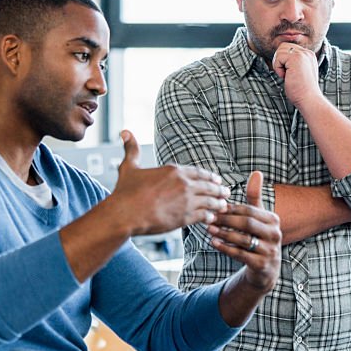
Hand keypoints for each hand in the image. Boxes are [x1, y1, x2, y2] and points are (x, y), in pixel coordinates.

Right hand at [111, 130, 229, 235]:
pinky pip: (204, 216)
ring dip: (218, 203)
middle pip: (209, 186)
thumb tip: (125, 132)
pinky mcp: (185, 217)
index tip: (217, 179)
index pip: (199, 172)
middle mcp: (183, 184)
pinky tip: (211, 218)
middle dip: (219, 189)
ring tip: (223, 205)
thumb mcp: (129, 167)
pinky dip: (210, 217)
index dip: (210, 176)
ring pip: (210, 201)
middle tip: (226, 191)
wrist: (124, 214)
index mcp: (173, 171)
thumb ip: (132, 149)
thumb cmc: (125, 192)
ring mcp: (186, 201)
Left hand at [207, 171, 280, 291]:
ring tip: (209, 229)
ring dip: (224, 234)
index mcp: (273, 220)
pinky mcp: (262, 265)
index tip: (214, 206)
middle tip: (209, 217)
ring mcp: (270, 251)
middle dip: (226, 220)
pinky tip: (213, 243)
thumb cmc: (258, 238)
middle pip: (247, 223)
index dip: (231, 208)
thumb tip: (256, 172)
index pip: (249, 210)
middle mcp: (275, 234)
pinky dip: (226, 248)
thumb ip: (255, 197)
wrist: (265, 270)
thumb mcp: (258, 218)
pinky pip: (241, 255)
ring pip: (244, 240)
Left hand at [272, 42, 321, 108]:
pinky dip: (278, 69)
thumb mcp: (298, 72)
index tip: (290, 74)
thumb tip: (279, 57)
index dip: (284, 61)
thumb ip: (292, 63)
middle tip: (286, 74)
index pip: (289, 48)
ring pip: (280, 51)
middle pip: (283, 46)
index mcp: (309, 55)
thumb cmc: (302, 91)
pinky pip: (278, 58)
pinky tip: (287, 77)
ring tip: (288, 75)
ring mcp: (302, 54)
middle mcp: (307, 52)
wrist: (309, 99)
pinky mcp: (296, 58)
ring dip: (279, 64)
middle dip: (280, 60)